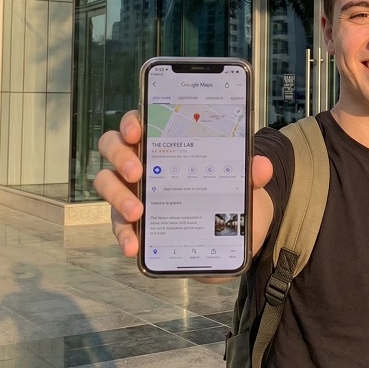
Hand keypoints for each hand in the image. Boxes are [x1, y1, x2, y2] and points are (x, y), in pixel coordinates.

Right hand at [93, 110, 274, 259]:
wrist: (229, 232)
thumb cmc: (226, 193)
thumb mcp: (242, 184)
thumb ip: (250, 174)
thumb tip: (261, 166)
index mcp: (164, 142)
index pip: (138, 122)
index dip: (131, 122)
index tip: (138, 130)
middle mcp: (141, 162)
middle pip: (113, 146)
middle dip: (121, 155)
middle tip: (138, 171)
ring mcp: (132, 191)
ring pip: (107, 183)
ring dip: (118, 196)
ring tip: (138, 211)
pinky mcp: (132, 222)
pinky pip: (119, 225)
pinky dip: (123, 235)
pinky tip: (132, 245)